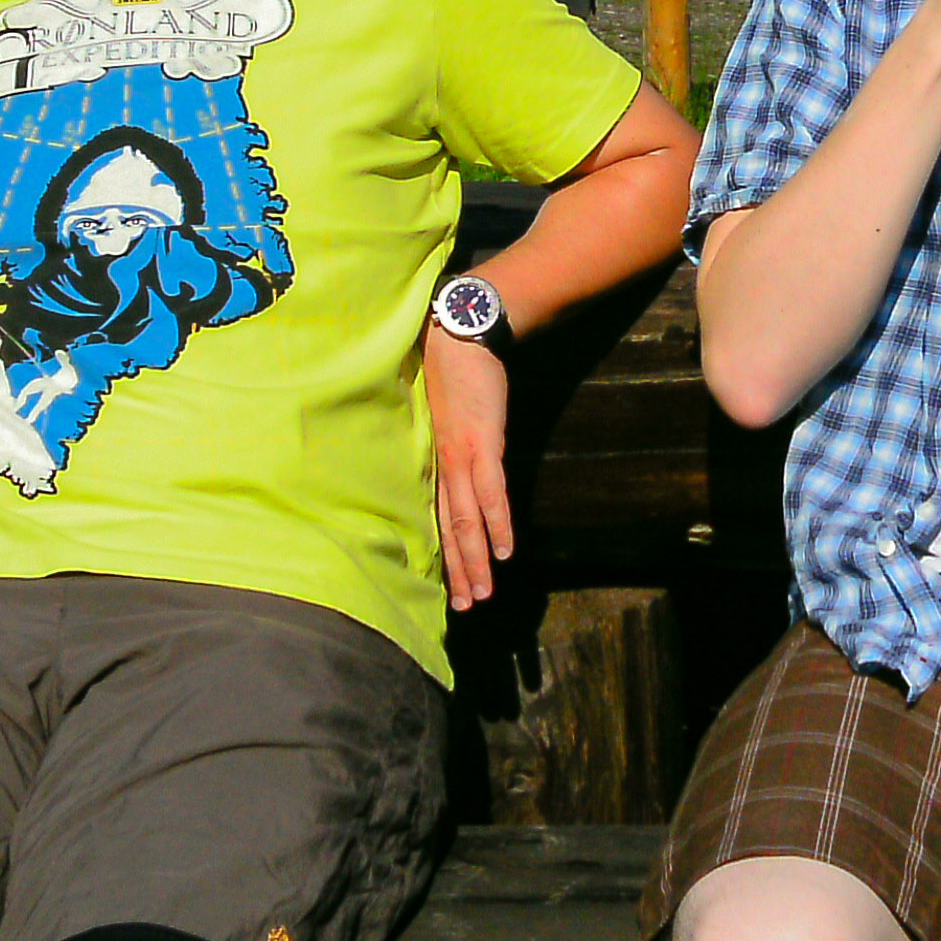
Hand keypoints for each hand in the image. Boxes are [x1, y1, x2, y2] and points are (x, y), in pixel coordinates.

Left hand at [423, 322, 512, 609]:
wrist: (460, 332)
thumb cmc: (450, 369)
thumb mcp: (441, 412)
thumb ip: (444, 440)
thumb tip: (448, 461)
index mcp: (433, 460)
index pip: (437, 518)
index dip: (443, 555)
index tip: (446, 587)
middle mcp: (444, 466)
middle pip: (450, 530)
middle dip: (458, 571)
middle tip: (464, 608)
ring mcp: (463, 457)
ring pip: (467, 521)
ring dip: (476, 560)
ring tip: (481, 595)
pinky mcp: (484, 444)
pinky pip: (491, 493)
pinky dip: (498, 524)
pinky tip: (507, 552)